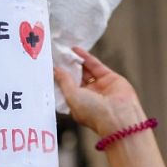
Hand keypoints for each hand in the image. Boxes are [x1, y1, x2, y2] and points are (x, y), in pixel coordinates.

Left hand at [53, 47, 166, 166]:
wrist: (119, 116)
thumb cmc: (93, 113)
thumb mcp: (72, 96)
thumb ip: (64, 82)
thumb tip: (55, 70)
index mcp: (77, 105)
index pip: (65, 89)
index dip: (57, 79)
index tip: (47, 69)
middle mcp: (88, 96)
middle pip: (75, 78)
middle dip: (66, 68)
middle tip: (54, 57)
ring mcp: (99, 87)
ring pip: (85, 71)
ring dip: (75, 61)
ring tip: (63, 51)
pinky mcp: (109, 78)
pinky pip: (95, 65)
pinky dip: (85, 57)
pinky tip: (75, 50)